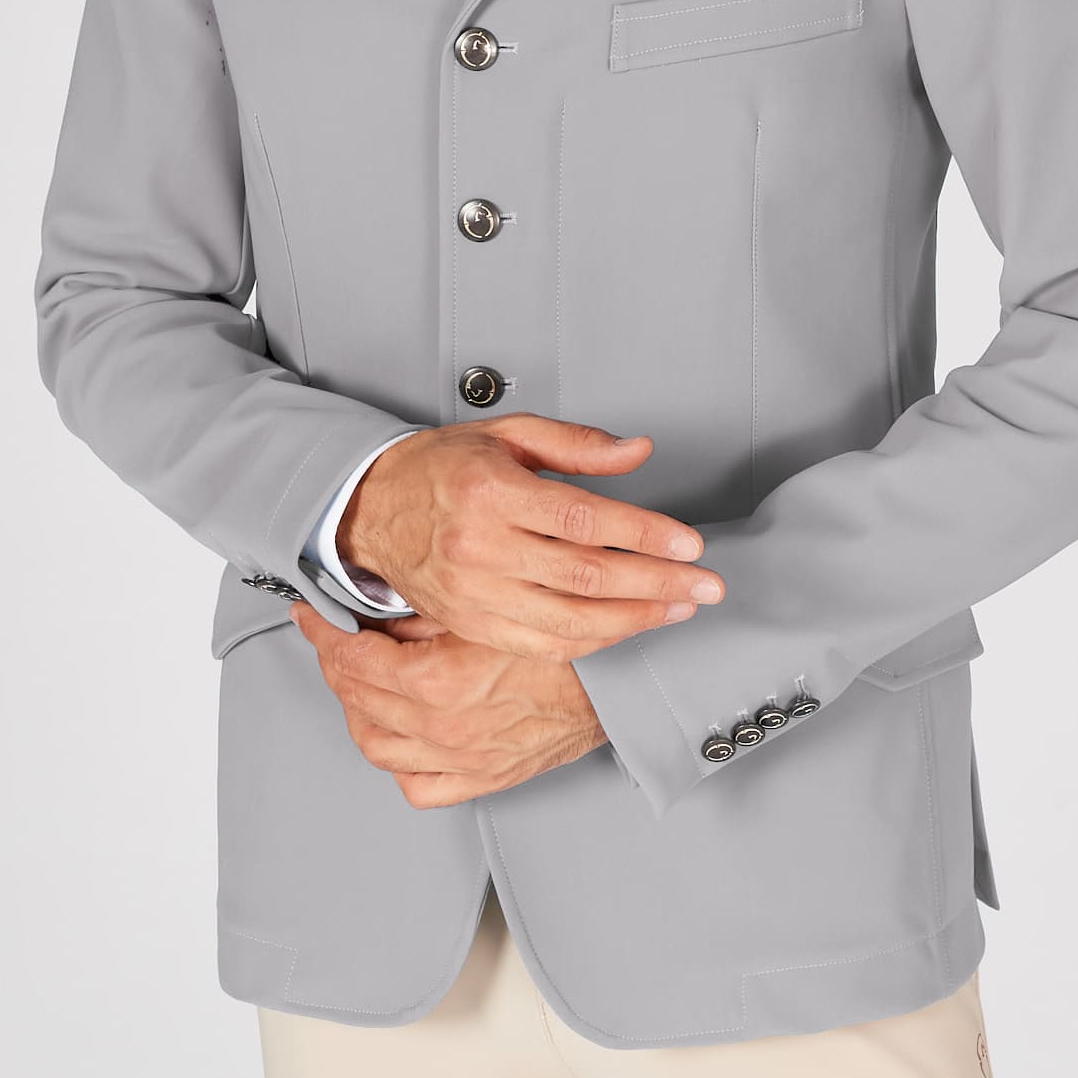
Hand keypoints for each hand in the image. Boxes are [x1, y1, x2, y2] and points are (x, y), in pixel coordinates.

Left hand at [289, 595, 607, 807]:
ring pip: (376, 746)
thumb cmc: (564, 641)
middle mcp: (441, 730)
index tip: (311, 616)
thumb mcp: (486, 609)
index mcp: (438, 683)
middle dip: (336, 666)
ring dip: (357, 711)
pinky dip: (397, 760)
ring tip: (358, 683)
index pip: (352, 660)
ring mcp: (460, 761)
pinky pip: (416, 785)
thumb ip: (426, 612)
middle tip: (333, 641)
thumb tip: (379, 609)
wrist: (620, 682)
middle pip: (356, 701)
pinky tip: (397, 733)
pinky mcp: (482, 779)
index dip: (324, 633)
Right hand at [335, 413, 724, 659]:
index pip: (586, 520)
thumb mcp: (508, 434)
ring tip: (679, 607)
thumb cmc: (442, 468)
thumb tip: (637, 452)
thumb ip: (576, 444)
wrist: (371, 511)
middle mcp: (481, 548)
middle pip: (587, 576)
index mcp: (492, 493)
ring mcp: (475, 595)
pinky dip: (595, 641)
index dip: (645, 534)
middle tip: (707, 584)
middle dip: (658, 582)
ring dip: (636, 618)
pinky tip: (629, 626)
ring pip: (570, 620)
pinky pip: (544, 643)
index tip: (689, 542)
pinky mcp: (473, 625)